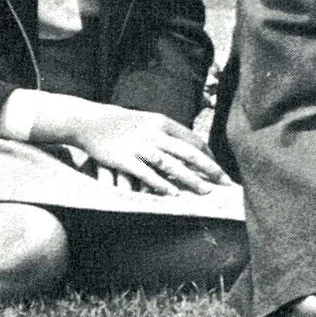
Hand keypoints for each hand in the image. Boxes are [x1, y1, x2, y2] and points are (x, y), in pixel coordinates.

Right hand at [34, 95, 223, 195]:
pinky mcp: (124, 158)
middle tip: (226, 183)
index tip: (219, 169)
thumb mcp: (149, 122)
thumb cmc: (123, 125)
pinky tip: (174, 195)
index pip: (194, 141)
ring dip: (191, 180)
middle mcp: (155, 134)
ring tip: (206, 192)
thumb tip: (188, 148)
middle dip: (210, 169)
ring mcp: (140, 146)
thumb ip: (167, 135)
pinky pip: (147, 174)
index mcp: (164, 123)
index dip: (209, 156)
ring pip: (172, 165)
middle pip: (189, 153)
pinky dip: (162, 185)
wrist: (90, 121)